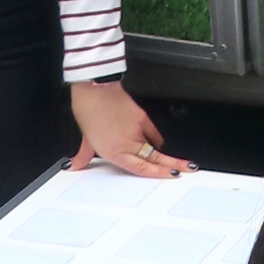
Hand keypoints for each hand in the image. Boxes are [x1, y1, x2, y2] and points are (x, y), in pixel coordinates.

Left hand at [69, 80, 193, 178]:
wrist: (93, 87)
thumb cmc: (87, 109)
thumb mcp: (84, 137)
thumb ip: (83, 154)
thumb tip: (75, 164)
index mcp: (113, 151)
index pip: (140, 168)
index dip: (157, 173)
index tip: (170, 175)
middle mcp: (127, 142)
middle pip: (155, 158)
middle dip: (173, 165)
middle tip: (188, 169)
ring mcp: (136, 129)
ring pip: (154, 145)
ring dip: (164, 153)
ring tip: (178, 161)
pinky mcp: (141, 116)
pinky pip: (153, 131)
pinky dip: (156, 137)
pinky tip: (159, 141)